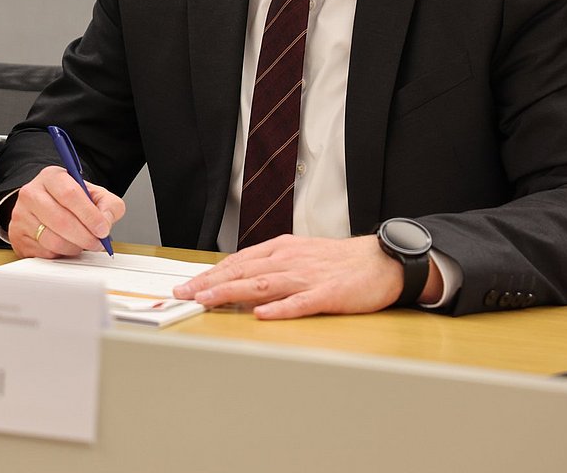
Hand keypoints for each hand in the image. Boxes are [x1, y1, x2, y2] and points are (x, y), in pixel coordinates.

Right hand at [7, 164, 124, 258]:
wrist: (45, 204)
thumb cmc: (70, 200)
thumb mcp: (94, 195)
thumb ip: (109, 205)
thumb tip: (105, 222)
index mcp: (51, 177)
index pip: (70, 194)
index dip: (89, 215)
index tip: (102, 229)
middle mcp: (31, 193)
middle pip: (61, 221)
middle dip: (85, 237)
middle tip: (97, 242)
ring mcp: (21, 215)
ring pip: (52, 240)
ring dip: (74, 247)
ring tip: (82, 243)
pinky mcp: (17, 235)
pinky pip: (44, 252)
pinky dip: (61, 254)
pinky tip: (66, 245)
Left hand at [173, 234, 436, 318]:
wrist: (382, 261)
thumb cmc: (340, 261)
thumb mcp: (299, 255)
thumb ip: (271, 266)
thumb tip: (239, 280)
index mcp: (281, 251)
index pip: (237, 263)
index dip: (210, 275)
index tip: (187, 287)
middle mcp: (289, 261)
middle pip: (242, 272)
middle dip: (210, 283)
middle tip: (184, 294)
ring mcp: (308, 277)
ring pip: (263, 284)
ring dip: (232, 292)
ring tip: (208, 300)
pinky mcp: (328, 294)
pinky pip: (301, 302)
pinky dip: (280, 309)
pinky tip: (262, 315)